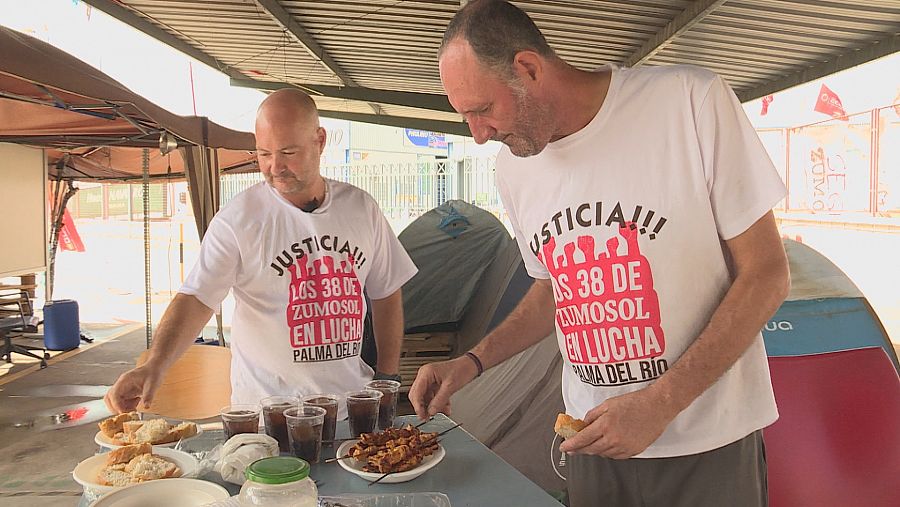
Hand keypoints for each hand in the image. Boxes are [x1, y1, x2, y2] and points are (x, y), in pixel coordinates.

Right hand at [104, 365, 162, 413]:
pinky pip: (122, 403)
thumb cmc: (153, 373)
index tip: (122, 412)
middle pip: (109, 399)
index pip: (114, 394)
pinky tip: (137, 402)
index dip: (116, 404)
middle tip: (127, 413)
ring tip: (134, 408)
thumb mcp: (153, 384)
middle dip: (116, 408)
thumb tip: (146, 407)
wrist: (156, 369)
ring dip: (122, 408)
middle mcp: (121, 385)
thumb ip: (149, 395)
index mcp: (124, 381)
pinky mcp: (128, 393)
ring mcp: (123, 389)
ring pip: (115, 402)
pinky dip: (127, 407)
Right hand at [408, 356, 479, 419]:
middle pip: (417, 395)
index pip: (416, 392)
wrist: (470, 365)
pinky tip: (445, 406)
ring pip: (425, 397)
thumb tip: (431, 411)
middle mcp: (425, 375)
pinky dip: (437, 403)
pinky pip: (432, 396)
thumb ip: (439, 400)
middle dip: (423, 407)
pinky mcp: (434, 384)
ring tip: (442, 411)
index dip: (418, 406)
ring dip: (432, 406)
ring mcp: (429, 379)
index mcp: (426, 373)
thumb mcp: (450, 387)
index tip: (422, 415)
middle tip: (428, 417)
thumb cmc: (461, 369)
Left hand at [559, 388, 676, 458]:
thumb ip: (593, 415)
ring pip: (602, 454)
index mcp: (605, 425)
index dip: (570, 445)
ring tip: (590, 444)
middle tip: (572, 448)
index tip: (564, 447)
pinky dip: (608, 452)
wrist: (657, 407)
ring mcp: (624, 447)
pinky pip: (615, 456)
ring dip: (594, 450)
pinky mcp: (633, 451)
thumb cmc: (635, 402)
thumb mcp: (608, 403)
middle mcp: (613, 439)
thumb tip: (583, 424)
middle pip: (590, 449)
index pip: (582, 439)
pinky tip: (606, 446)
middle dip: (579, 450)